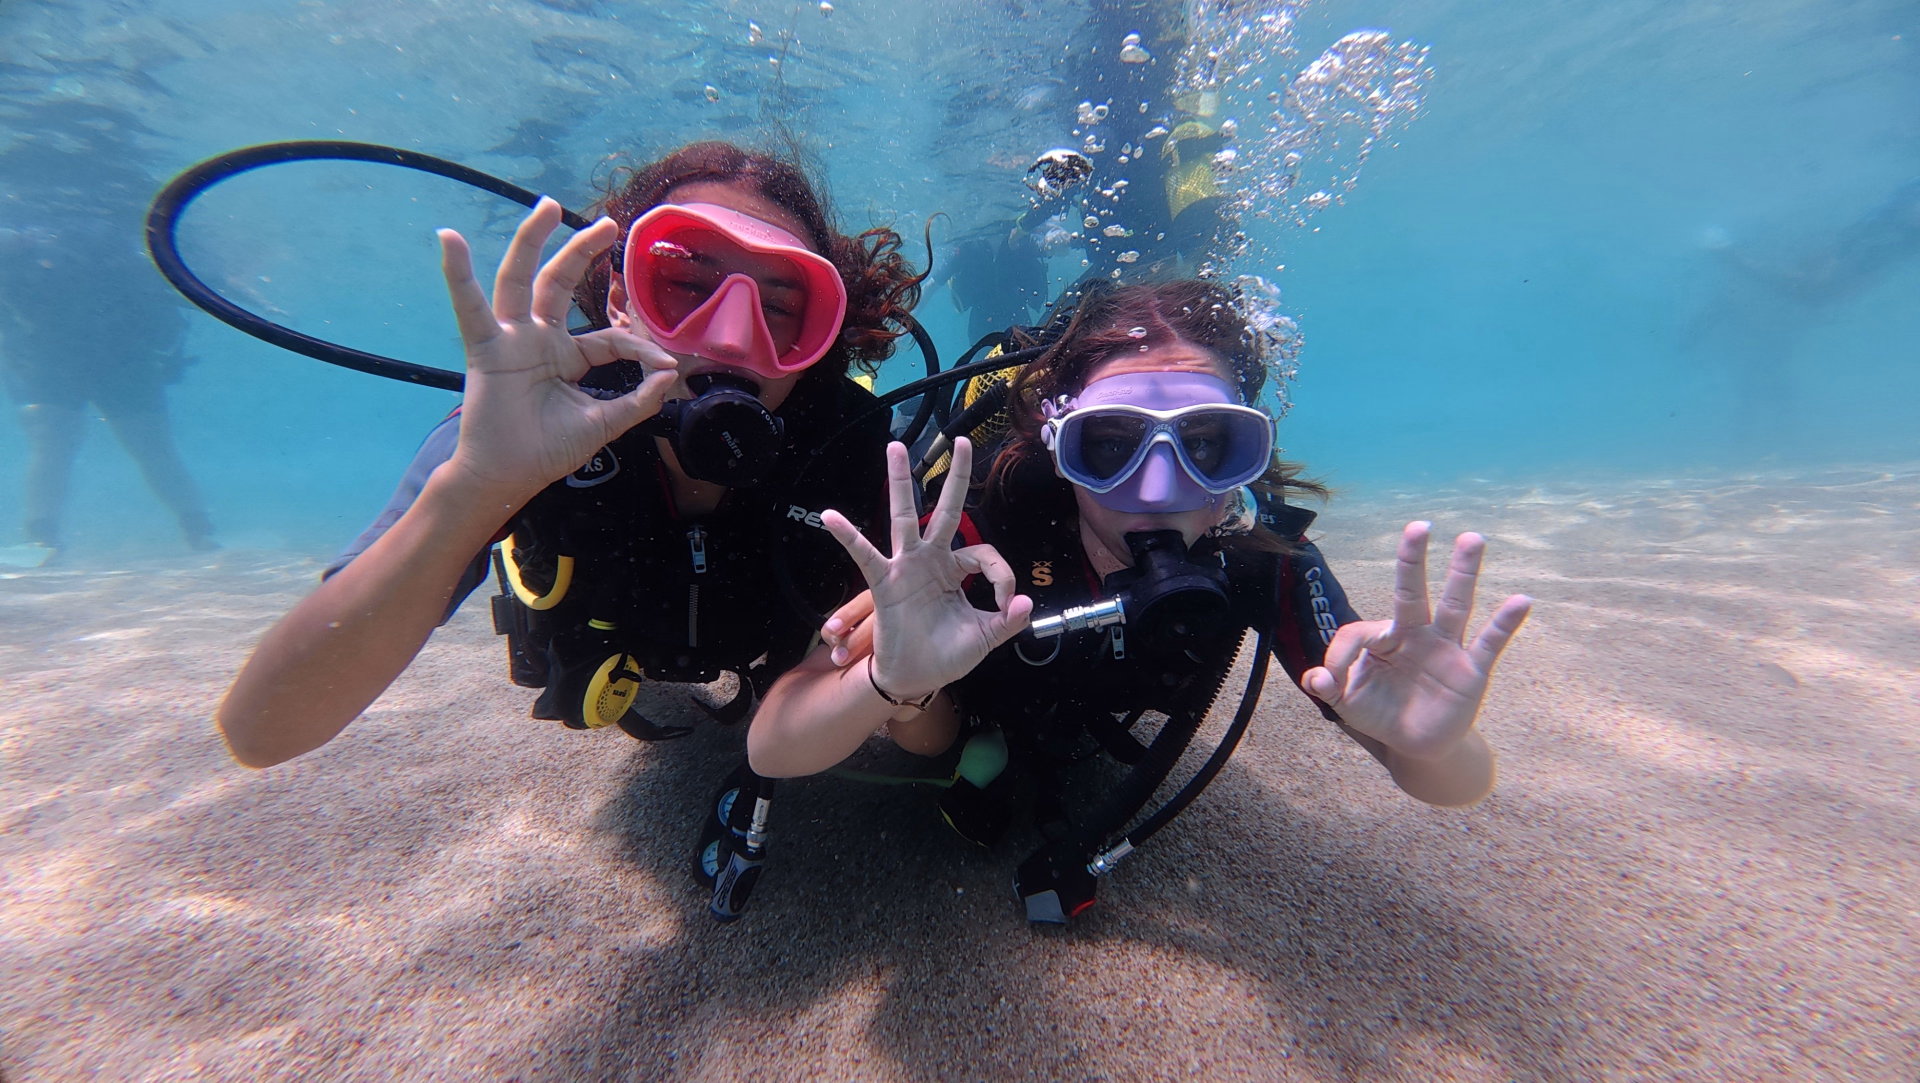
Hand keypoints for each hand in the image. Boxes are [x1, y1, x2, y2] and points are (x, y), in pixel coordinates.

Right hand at [437, 197, 678, 504]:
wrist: (510, 478)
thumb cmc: (548, 451)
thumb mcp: (604, 423)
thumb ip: (638, 400)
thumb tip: (671, 374)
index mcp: (567, 357)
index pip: (609, 339)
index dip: (640, 349)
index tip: (666, 365)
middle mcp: (538, 340)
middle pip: (559, 283)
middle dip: (582, 251)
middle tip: (607, 224)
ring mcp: (512, 339)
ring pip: (521, 280)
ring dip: (532, 240)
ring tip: (547, 206)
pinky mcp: (487, 348)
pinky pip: (469, 307)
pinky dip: (457, 273)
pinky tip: (449, 239)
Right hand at [821, 438, 1033, 699]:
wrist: (915, 678)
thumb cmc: (945, 655)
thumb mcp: (985, 638)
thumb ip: (1008, 621)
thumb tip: (1025, 602)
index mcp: (956, 571)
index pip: (984, 554)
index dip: (1003, 576)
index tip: (1006, 604)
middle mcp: (932, 560)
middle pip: (945, 510)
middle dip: (955, 475)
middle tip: (961, 439)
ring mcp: (907, 567)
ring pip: (905, 518)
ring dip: (901, 482)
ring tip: (896, 447)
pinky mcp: (886, 583)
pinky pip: (866, 555)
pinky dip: (848, 536)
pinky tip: (831, 517)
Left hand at [1302, 522, 1531, 760]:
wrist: (1417, 744)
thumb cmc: (1381, 713)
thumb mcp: (1349, 703)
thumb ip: (1330, 688)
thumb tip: (1313, 678)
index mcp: (1383, 638)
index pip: (1358, 632)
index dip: (1339, 654)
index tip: (1328, 680)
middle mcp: (1416, 634)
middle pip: (1413, 591)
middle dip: (1413, 560)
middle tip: (1419, 526)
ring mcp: (1445, 648)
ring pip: (1454, 605)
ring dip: (1463, 573)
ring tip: (1472, 538)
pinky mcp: (1471, 670)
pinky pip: (1489, 643)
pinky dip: (1505, 623)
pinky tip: (1521, 601)